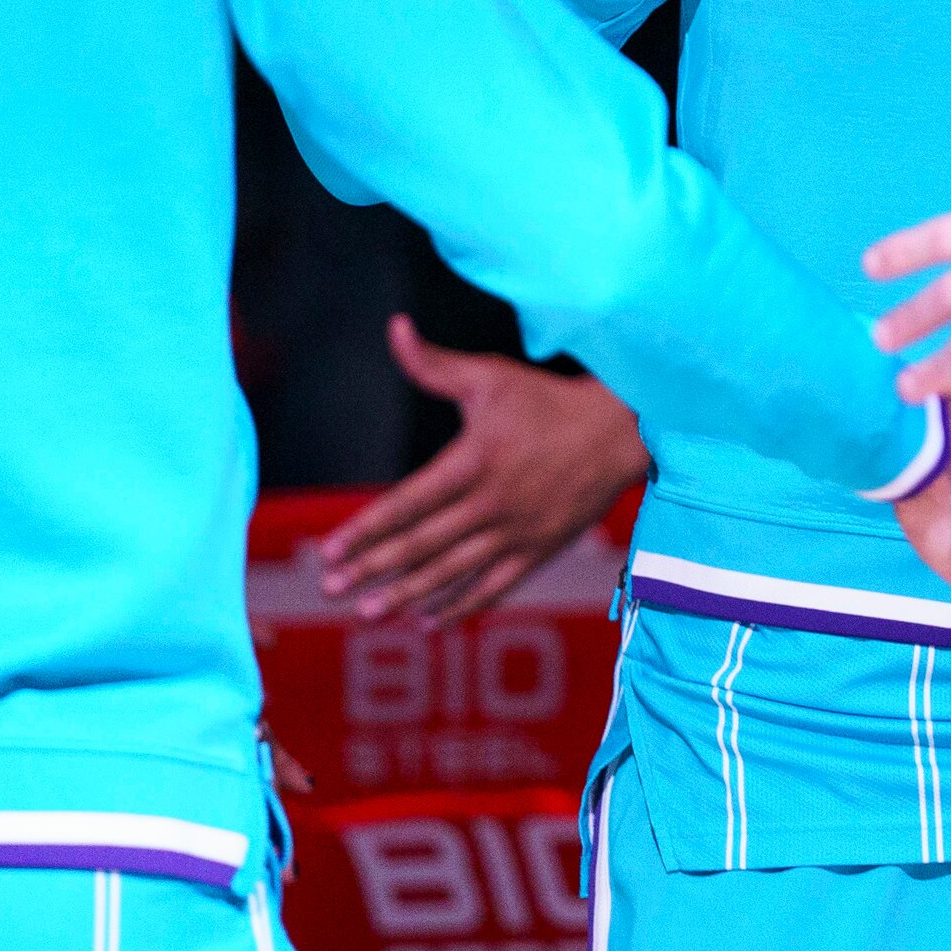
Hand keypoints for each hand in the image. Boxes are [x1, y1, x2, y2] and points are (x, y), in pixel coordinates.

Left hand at [315, 317, 646, 620]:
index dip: (366, 529)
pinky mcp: (538, 551)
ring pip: (453, 573)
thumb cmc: (548, 400)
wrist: (621, 431)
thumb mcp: (490, 375)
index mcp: (474, 461)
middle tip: (330, 589)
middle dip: (372, 569)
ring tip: (367, 613)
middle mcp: (492, 503)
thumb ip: (434, 363)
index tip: (329, 550)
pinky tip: (428, 621)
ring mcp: (516, 533)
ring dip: (407, 596)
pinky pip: (494, 587)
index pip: (408, 503)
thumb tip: (395, 328)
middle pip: (422, 545)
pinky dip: (461, 607)